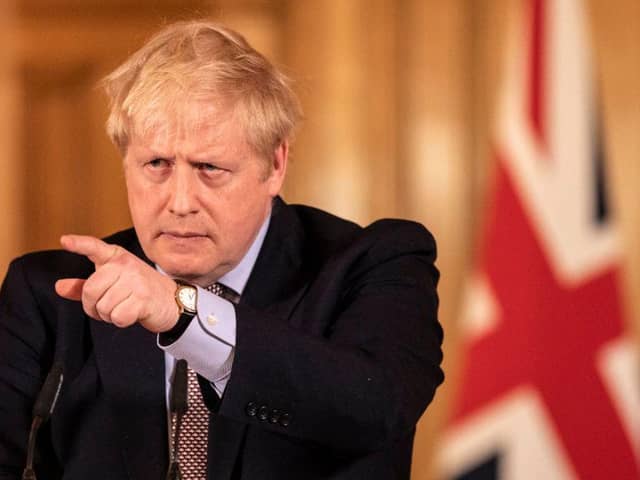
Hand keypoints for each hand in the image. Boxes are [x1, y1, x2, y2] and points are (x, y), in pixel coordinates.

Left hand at [55, 234, 179, 331]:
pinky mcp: (143, 299)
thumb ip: (86, 285)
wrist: (173, 301)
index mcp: (117, 257)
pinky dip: (121, 321)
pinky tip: (131, 314)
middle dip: (93, 307)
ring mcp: (136, 281)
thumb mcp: (113, 282)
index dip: (79, 244)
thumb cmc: (139, 290)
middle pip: (90, 290)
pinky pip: (117, 317)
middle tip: (107, 307)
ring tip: (123, 308)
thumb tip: (60, 287)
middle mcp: (126, 265)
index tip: (64, 241)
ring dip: (109, 316)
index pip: (95, 247)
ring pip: (103, 307)